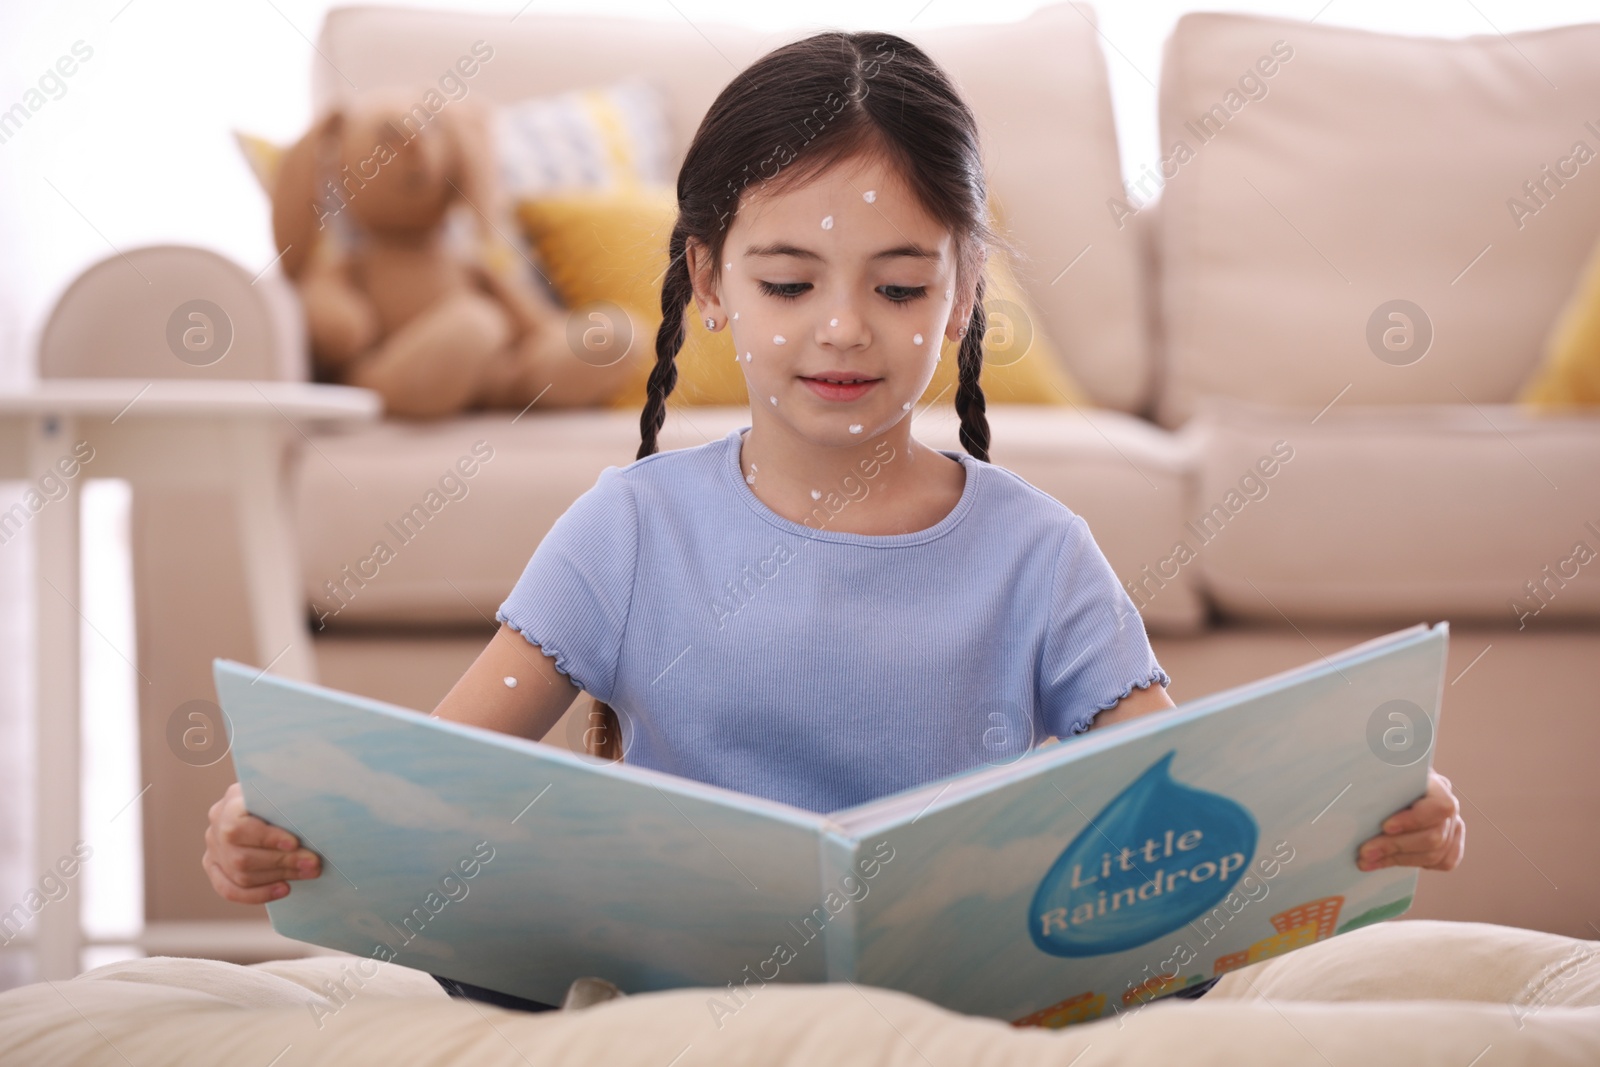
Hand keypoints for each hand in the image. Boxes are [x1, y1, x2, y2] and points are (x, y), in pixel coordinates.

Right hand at [201, 781, 321, 903]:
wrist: (276, 800)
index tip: (294, 844)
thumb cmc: (287, 794)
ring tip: (309, 872)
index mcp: (232, 801)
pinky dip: (259, 894)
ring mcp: (214, 848)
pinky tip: (285, 889)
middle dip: (282, 862)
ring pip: (240, 875)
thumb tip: (311, 817)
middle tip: (313, 863)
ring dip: (278, 876)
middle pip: (242, 856)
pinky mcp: (214, 866)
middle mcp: (217, 825)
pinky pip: (229, 889)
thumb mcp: (287, 789)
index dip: (266, 839)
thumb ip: (290, 800)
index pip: (238, 827)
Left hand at [1356, 769, 1464, 871]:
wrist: (1390, 786)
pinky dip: (1412, 864)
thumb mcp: (1381, 772)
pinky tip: (1387, 862)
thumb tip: (1360, 790)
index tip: (1385, 827)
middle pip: (1434, 837)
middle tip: (1365, 852)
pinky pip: (1442, 862)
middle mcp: (1450, 807)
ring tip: (1367, 860)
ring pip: (1434, 854)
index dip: (1414, 820)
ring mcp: (1453, 827)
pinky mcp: (1451, 845)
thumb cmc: (1383, 776)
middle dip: (1395, 846)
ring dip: (1397, 859)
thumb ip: (1379, 779)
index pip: (1439, 807)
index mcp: (1436, 785)